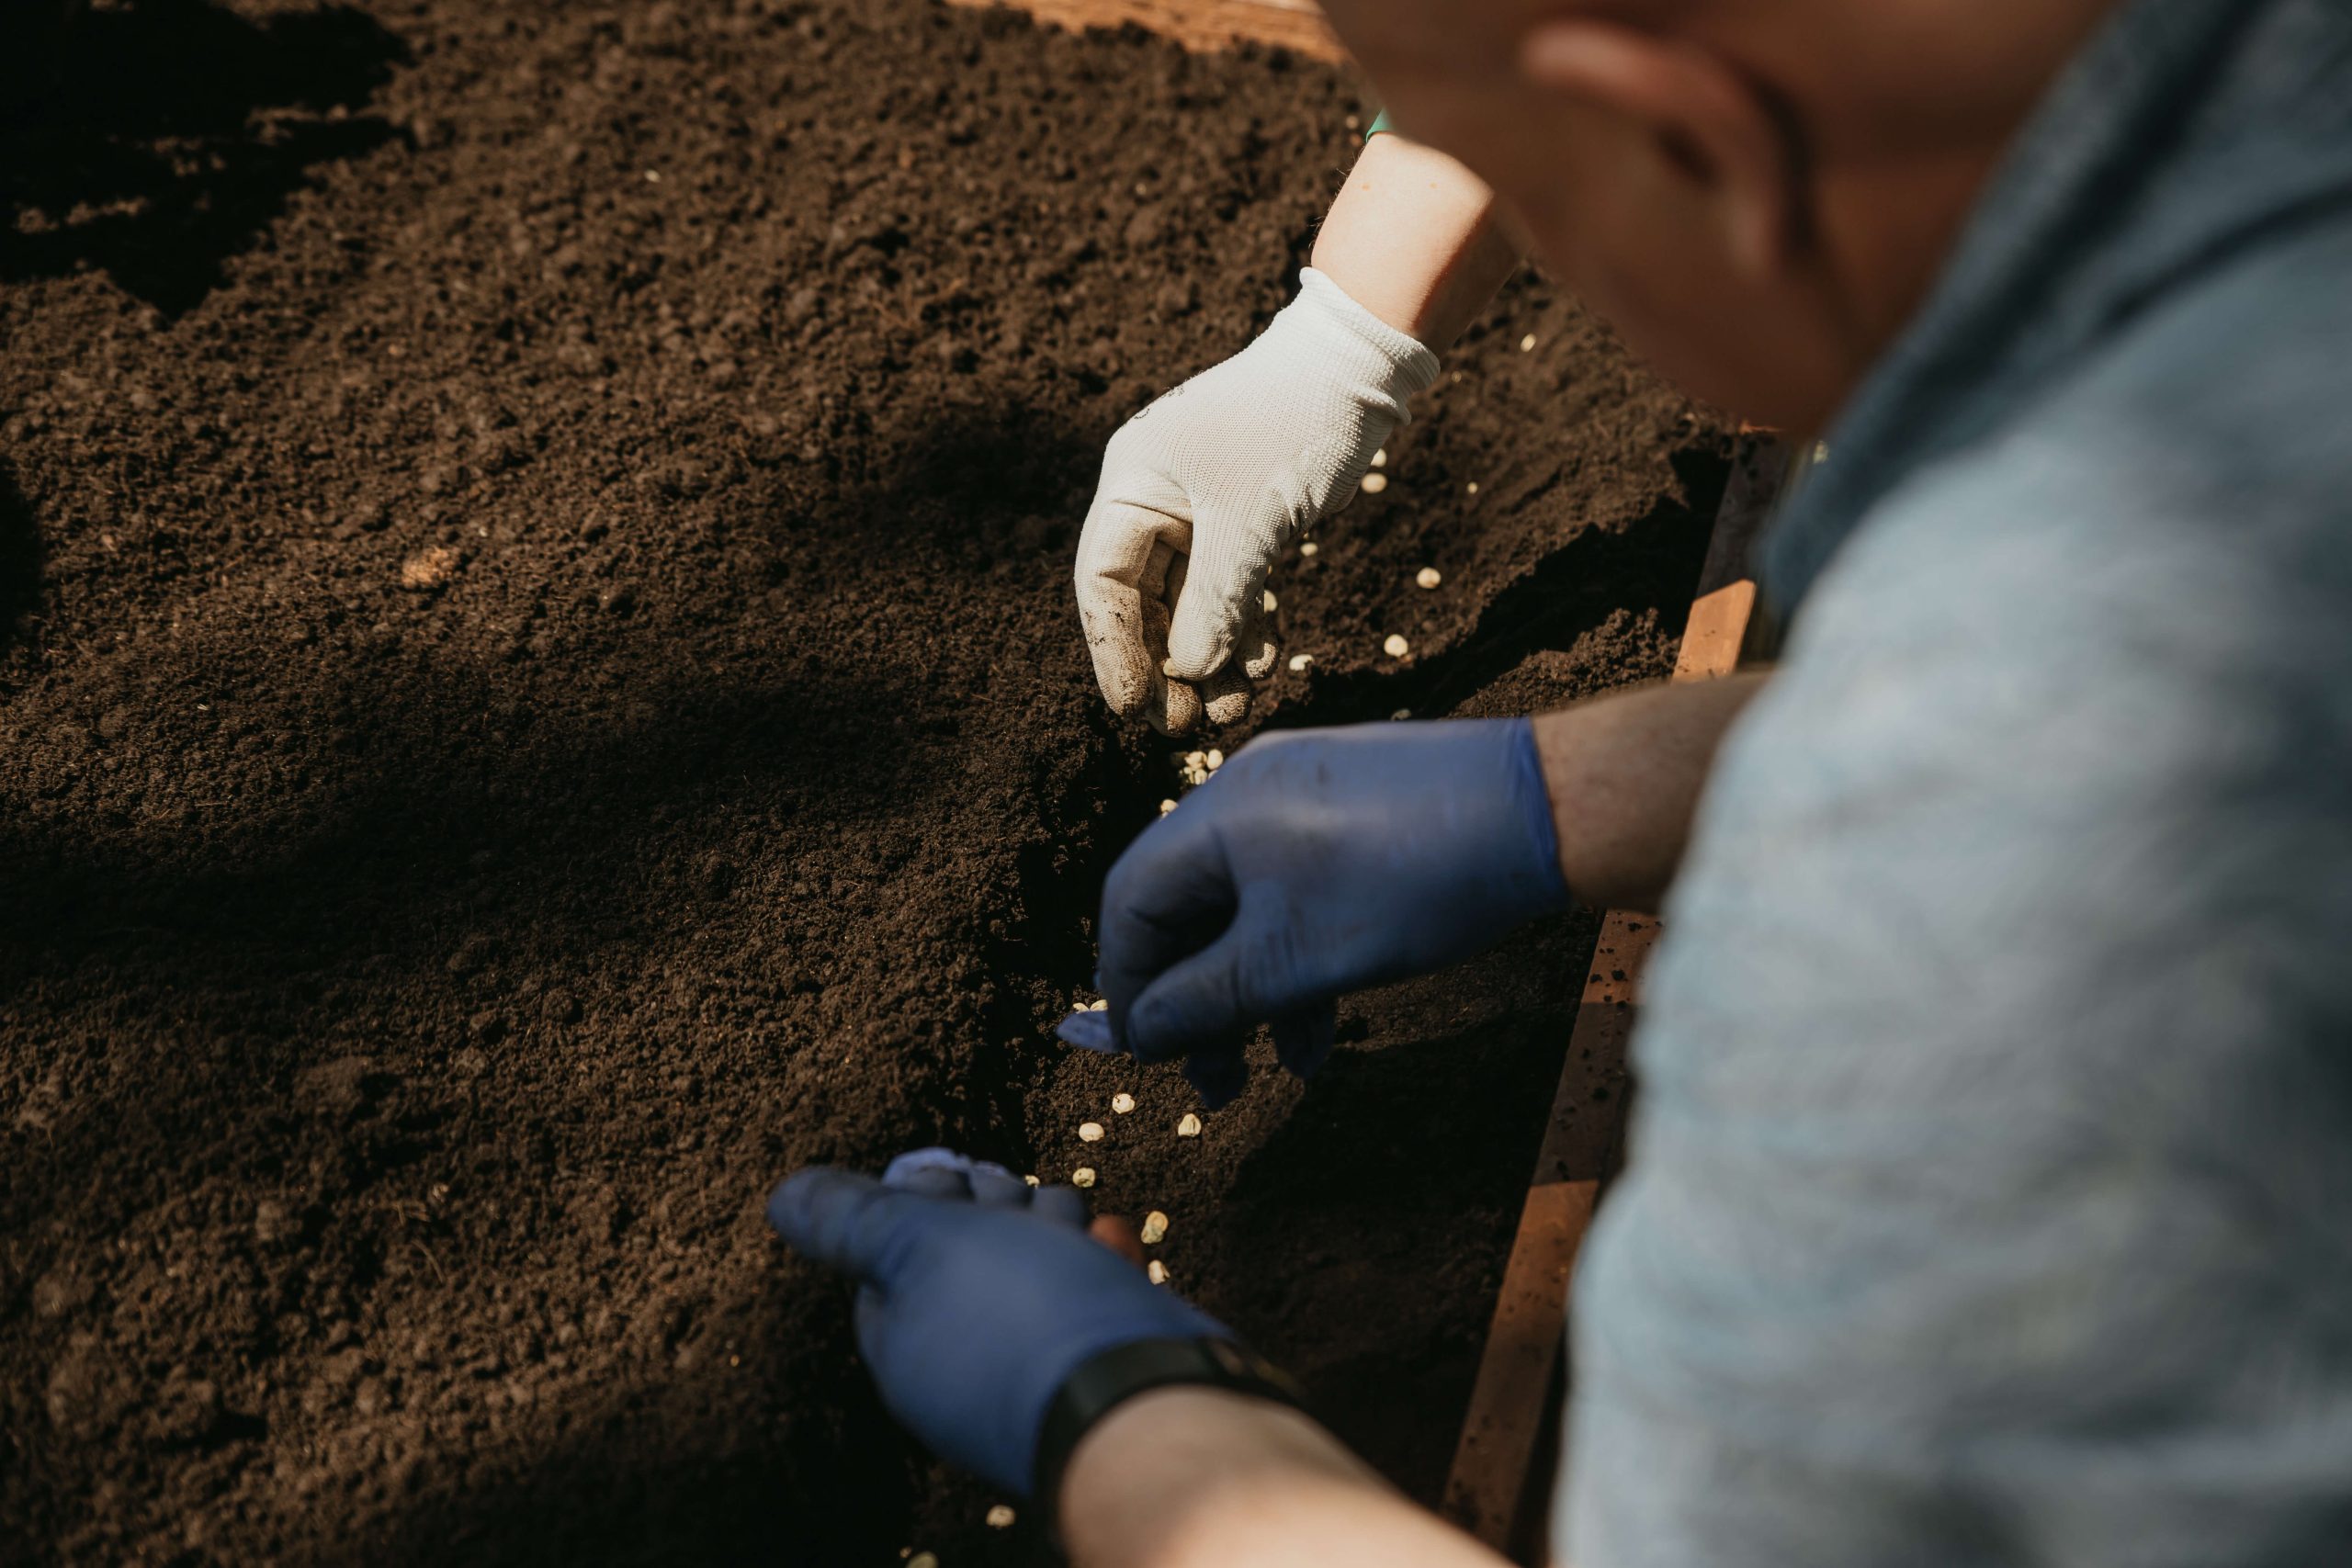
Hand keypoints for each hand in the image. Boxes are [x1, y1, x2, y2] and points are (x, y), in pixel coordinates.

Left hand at [767, 1148, 1226, 1497]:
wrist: (1148, 1398)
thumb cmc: (1023, 1318)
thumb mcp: (917, 1246)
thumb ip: (849, 1220)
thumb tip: (783, 1196)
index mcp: (908, 1348)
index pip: (889, 1255)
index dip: (918, 1204)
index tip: (949, 1188)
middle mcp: (968, 1360)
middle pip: (967, 1247)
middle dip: (995, 1207)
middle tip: (1011, 1212)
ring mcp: (1038, 1358)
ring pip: (1036, 1254)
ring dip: (1053, 1223)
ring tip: (1067, 1233)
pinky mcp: (1100, 1347)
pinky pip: (1090, 1282)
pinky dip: (1099, 1255)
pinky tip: (1108, 1245)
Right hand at [1060, 719, 1571, 1105]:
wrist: (1546, 811)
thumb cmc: (1415, 881)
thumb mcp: (1296, 961)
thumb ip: (1207, 1001)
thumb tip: (1142, 1034)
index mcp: (1216, 814)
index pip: (1129, 903)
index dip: (1128, 987)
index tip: (1152, 1056)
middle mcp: (1248, 792)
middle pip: (1186, 908)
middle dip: (1198, 1002)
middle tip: (1218, 1083)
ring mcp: (1304, 797)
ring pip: (1247, 908)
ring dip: (1255, 992)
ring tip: (1292, 1066)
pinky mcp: (1355, 811)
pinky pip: (1298, 891)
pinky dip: (1300, 956)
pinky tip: (1329, 1022)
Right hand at [1075, 268, 1439, 733]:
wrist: (1361, 368)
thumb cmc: (1296, 425)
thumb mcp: (1255, 521)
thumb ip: (1215, 601)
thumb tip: (1189, 674)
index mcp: (1132, 484)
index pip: (1102, 583)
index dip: (1114, 651)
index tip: (1135, 709)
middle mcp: (1153, 499)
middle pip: (1140, 602)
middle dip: (1164, 667)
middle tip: (1184, 728)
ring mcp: (1196, 512)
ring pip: (1188, 604)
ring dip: (1208, 660)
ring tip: (1232, 709)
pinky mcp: (1240, 523)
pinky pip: (1228, 592)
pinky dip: (1242, 631)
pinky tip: (1262, 668)